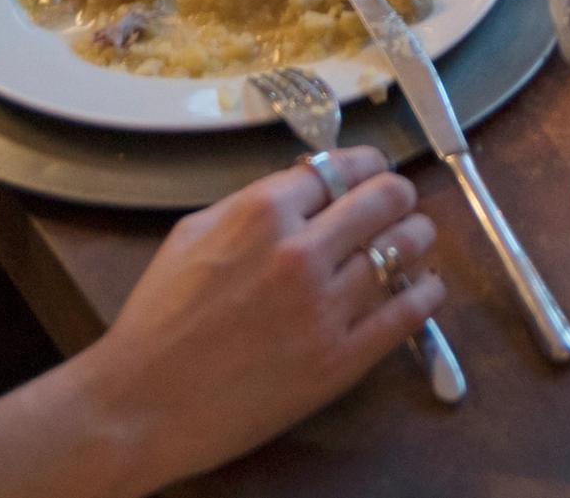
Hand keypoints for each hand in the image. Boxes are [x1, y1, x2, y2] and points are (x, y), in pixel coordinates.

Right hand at [69, 154, 445, 483]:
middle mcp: (301, 251)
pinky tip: (425, 286)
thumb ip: (252, 204)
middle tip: (400, 203)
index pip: (343, 166)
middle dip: (398, 194)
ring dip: (418, 236)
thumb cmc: (158, 320)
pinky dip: (426, 292)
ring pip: (405, 248)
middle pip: (385, 198)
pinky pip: (408, 312)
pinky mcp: (341, 359)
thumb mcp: (194, 234)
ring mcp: (325, 306)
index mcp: (262, 212)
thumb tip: (304, 186)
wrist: (143, 402)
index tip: (374, 173)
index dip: (366, 166)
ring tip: (417, 239)